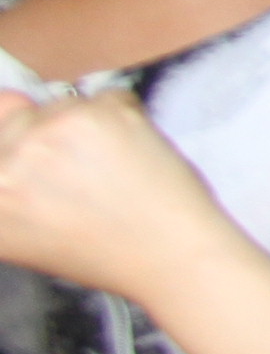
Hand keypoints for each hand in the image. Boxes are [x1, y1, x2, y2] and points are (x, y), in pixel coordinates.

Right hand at [0, 89, 255, 304]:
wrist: (169, 256)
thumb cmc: (107, 252)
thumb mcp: (24, 231)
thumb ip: (8, 189)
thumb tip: (8, 148)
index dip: (14, 144)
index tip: (34, 153)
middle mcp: (7, 166)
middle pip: (18, 116)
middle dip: (46, 134)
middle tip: (79, 168)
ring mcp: (51, 134)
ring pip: (62, 104)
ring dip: (84, 127)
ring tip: (109, 169)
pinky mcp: (98, 114)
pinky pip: (107, 98)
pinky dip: (122, 118)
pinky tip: (131, 156)